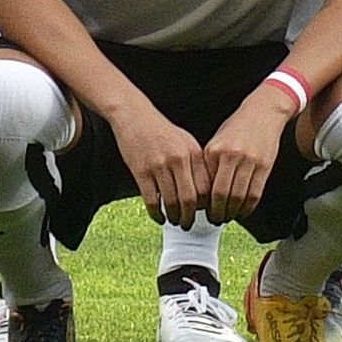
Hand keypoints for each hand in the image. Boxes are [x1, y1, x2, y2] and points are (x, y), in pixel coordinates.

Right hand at [111, 99, 209, 225]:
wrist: (134, 116)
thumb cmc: (161, 130)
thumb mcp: (185, 141)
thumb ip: (196, 163)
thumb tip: (204, 192)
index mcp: (193, 152)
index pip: (206, 187)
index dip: (206, 206)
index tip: (204, 214)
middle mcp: (179, 159)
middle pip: (191, 199)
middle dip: (190, 218)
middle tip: (188, 225)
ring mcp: (160, 165)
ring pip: (172, 202)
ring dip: (174, 218)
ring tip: (174, 221)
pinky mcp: (142, 171)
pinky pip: (152, 201)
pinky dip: (157, 214)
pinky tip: (159, 217)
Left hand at [201, 86, 293, 221]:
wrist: (263, 112)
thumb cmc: (238, 127)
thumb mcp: (217, 141)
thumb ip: (210, 164)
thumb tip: (203, 193)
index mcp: (215, 150)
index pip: (205, 185)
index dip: (203, 203)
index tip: (202, 210)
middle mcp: (231, 155)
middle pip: (221, 195)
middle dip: (217, 213)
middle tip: (214, 219)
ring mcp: (249, 161)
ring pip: (238, 198)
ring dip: (232, 213)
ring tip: (228, 217)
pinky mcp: (265, 166)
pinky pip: (255, 194)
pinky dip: (248, 207)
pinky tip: (243, 211)